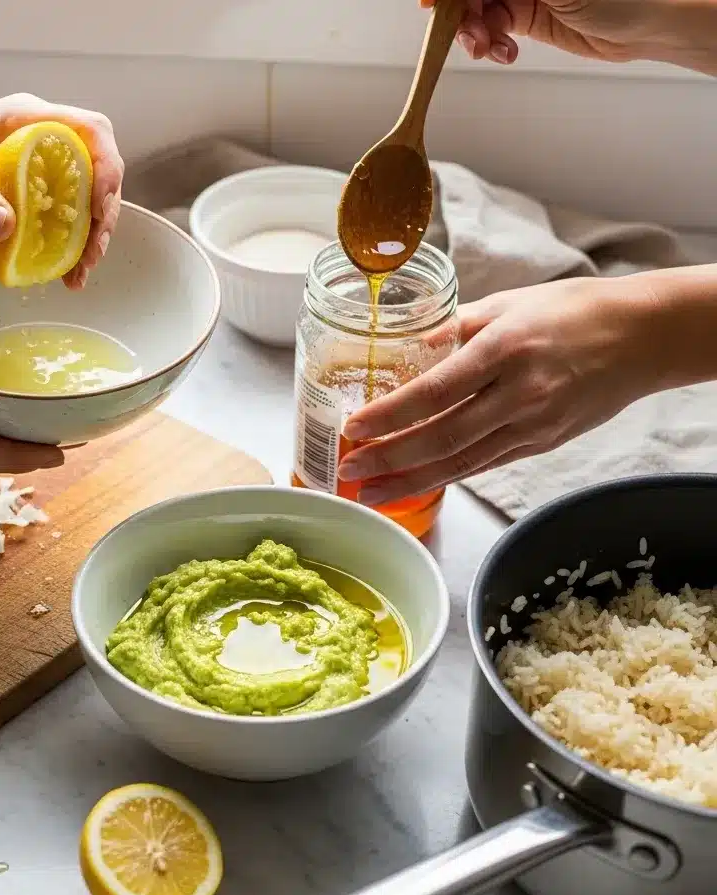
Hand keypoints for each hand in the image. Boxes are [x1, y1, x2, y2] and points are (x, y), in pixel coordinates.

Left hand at [0, 94, 123, 289]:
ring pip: (90, 193)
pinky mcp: (36, 187)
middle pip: (99, 167)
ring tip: (80, 273)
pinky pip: (70, 211)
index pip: (90, 130)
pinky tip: (66, 272)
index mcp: (24, 119)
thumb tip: (5, 223)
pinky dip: (75, 243)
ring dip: (94, 234)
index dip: (106, 167)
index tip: (97, 209)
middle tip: (91, 256)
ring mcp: (41, 162)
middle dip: (104, 213)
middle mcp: (41, 136)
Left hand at [337, 276, 660, 503]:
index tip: (354, 427)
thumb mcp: (507, 304)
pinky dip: (446, 478)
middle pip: (443, 437)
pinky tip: (415, 484)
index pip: (435, 391)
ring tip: (371, 493)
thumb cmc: (572, 311)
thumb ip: (453, 328)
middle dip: (390, 458)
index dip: (390, 415)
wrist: (643, 337)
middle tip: (349, 469)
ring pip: (461, 463)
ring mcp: (533, 425)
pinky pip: (484, 465)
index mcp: (505, 350)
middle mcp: (519, 393)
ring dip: (410, 481)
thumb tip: (406, 348)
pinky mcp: (541, 444)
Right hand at [419, 0, 674, 65]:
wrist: (644, 25)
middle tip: (470, 36)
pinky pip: (493, 31)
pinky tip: (506, 53)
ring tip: (490, 50)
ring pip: (477, 13)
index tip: (429, 4)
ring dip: (475, 36)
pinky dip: (492, 46)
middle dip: (461, 16)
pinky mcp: (526, 17)